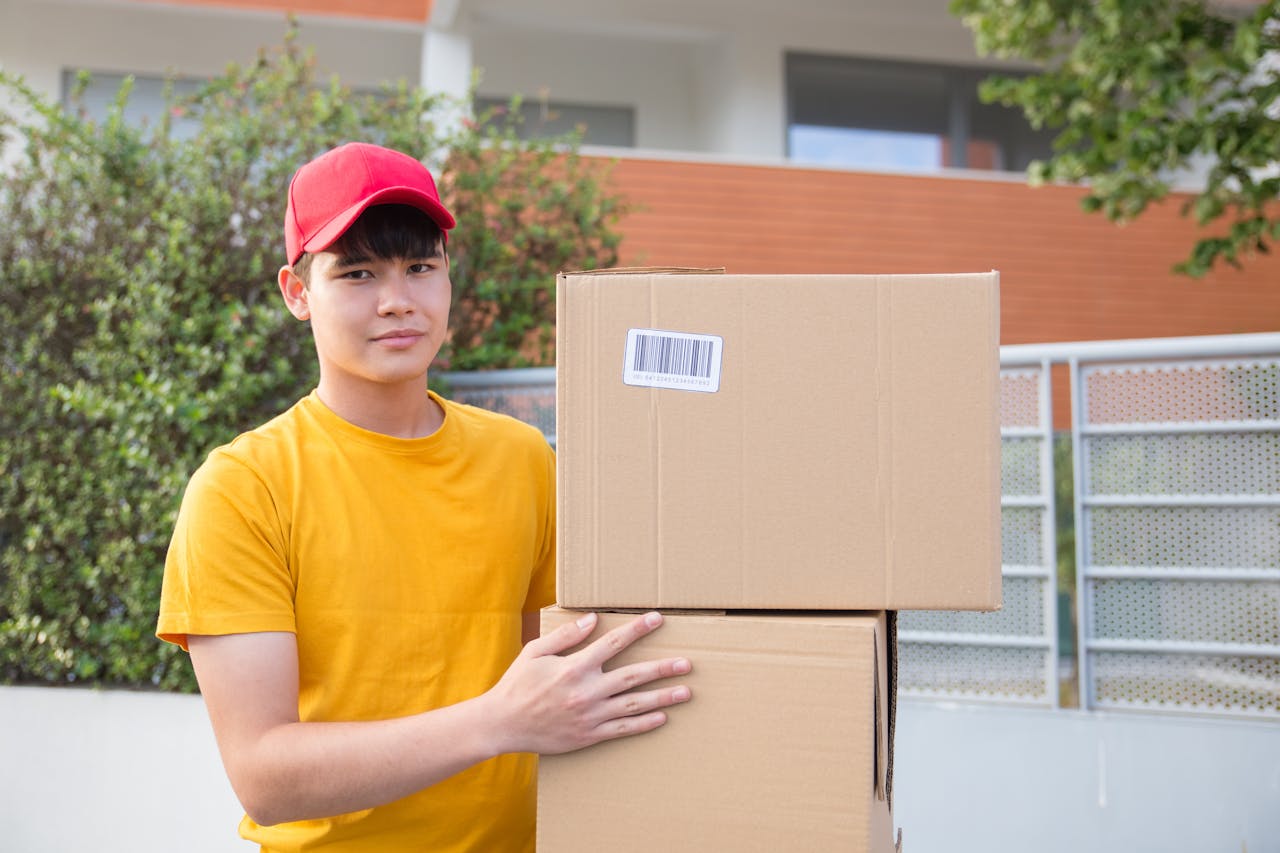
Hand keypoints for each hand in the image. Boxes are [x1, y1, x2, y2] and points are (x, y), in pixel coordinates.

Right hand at [484, 611, 691, 755]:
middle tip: (687, 664)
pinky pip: (622, 728)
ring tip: (685, 691)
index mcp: (574, 667)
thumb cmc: (518, 684)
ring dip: (662, 697)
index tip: (657, 620)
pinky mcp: (589, 735)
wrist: (503, 724)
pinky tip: (662, 717)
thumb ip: (566, 636)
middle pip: (633, 676)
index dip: (637, 630)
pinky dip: (644, 723)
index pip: (613, 643)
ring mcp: (590, 715)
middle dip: (662, 668)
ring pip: (634, 704)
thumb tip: (593, 619)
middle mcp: (586, 691)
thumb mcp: (536, 652)